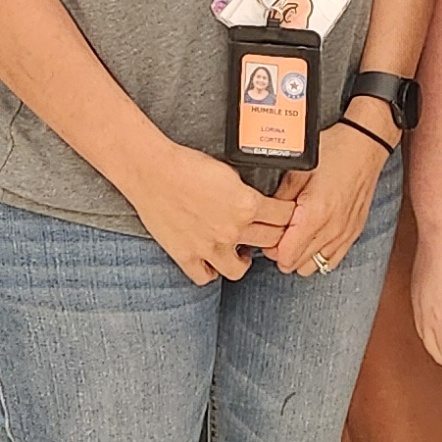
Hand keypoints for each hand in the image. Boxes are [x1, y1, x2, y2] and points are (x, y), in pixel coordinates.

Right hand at [133, 142, 295, 287]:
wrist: (152, 171)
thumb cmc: (186, 164)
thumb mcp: (228, 171)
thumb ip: (246, 191)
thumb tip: (256, 200)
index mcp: (247, 205)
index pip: (284, 216)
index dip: (289, 214)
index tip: (287, 215)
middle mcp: (232, 230)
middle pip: (270, 242)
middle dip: (275, 236)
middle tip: (271, 232)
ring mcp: (209, 247)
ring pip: (240, 269)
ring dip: (246, 260)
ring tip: (243, 250)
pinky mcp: (186, 256)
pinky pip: (206, 277)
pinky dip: (211, 271)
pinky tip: (213, 261)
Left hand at [266, 124, 392, 277]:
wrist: (366, 145)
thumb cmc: (335, 151)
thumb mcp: (298, 170)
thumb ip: (279, 198)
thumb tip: (264, 215)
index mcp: (315, 214)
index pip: (285, 256)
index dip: (271, 248)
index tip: (269, 233)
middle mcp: (331, 230)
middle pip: (296, 264)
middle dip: (282, 252)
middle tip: (280, 231)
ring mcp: (344, 234)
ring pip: (313, 266)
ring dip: (300, 255)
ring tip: (296, 235)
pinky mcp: (353, 233)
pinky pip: (331, 260)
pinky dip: (318, 254)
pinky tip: (313, 238)